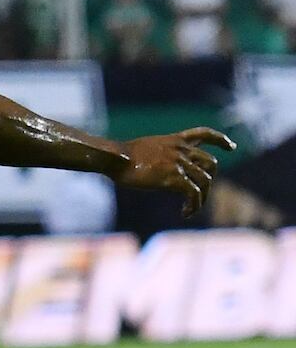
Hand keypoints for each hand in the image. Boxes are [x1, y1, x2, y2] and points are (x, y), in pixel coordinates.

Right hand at [112, 128, 232, 216]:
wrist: (116, 160)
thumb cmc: (121, 157)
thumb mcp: (144, 148)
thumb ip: (158, 154)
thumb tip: (154, 167)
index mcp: (174, 140)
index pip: (204, 134)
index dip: (220, 140)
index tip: (231, 147)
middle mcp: (181, 150)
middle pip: (210, 163)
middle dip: (209, 178)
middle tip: (201, 192)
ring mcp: (179, 164)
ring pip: (205, 181)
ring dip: (202, 198)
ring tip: (191, 208)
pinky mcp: (174, 179)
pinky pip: (194, 194)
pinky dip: (194, 205)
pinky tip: (185, 213)